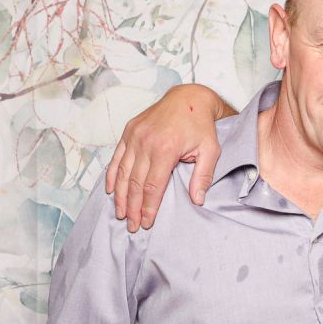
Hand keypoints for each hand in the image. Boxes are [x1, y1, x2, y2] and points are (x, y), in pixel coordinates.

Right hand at [104, 84, 229, 231]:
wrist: (189, 97)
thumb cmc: (201, 126)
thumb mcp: (211, 150)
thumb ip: (203, 176)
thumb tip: (197, 200)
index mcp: (165, 149)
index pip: (153, 186)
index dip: (148, 207)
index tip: (146, 223)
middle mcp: (146, 143)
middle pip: (135, 183)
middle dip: (133, 208)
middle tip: (132, 226)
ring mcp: (134, 136)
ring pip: (123, 173)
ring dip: (120, 196)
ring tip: (121, 214)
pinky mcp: (129, 131)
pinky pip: (117, 157)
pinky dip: (112, 175)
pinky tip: (111, 191)